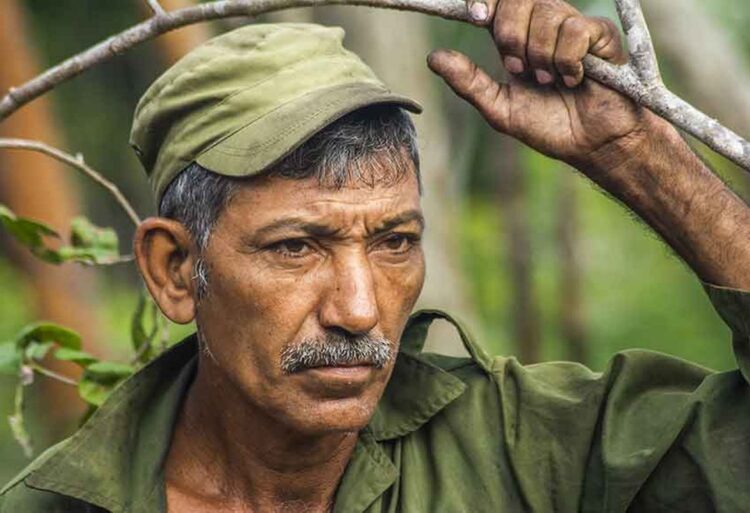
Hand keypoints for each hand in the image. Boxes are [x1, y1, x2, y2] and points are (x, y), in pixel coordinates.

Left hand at [428, 0, 648, 168]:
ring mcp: (573, 26)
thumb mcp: (500, 109)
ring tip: (551, 82)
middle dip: (512, 36)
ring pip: (547, 12)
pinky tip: (575, 78)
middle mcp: (543, 26)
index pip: (498, 3)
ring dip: (541, 55)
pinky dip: (567, 60)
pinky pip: (575, 29)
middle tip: (521, 70)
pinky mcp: (601, 35)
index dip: (487, 2)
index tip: (477, 16)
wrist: (590, 144)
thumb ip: (468, 82)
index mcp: (517, 39)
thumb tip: (433, 57)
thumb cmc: (548, 127)